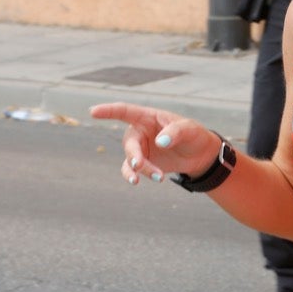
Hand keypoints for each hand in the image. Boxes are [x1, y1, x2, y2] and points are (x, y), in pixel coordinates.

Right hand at [89, 102, 220, 185]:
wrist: (200, 155)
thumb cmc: (193, 135)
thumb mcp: (189, 129)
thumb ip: (175, 133)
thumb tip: (160, 142)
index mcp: (148, 117)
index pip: (125, 111)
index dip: (109, 111)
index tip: (92, 111)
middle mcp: (140, 131)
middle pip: (129, 142)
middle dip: (133, 154)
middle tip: (138, 165)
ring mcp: (139, 148)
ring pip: (130, 159)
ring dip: (139, 169)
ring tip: (157, 177)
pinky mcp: (142, 164)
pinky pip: (131, 170)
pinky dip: (133, 176)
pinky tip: (139, 181)